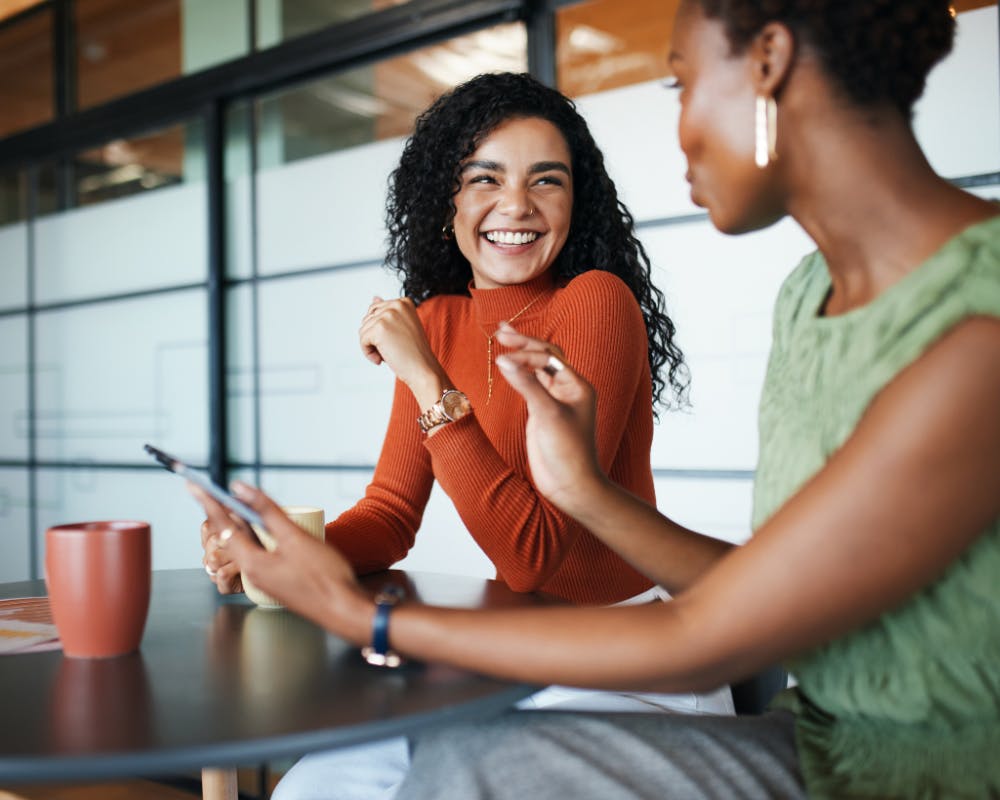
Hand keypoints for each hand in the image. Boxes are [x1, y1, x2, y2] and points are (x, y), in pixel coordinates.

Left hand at [188, 481, 372, 643]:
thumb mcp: (295, 537)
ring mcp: (265, 578)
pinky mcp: (279, 580)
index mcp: (252, 562)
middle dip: (222, 512)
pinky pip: (259, 553)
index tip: (195, 485)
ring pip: (245, 544)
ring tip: (240, 505)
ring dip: (241, 523)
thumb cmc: (323, 577)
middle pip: (231, 535)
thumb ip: (267, 511)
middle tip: (212, 491)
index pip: (223, 525)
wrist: (343, 609)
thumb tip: (241, 489)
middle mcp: (253, 572)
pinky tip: (266, 528)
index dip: (208, 502)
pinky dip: (256, 536)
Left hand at [359, 296, 448, 402]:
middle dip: (374, 337)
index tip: (396, 341)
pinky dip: (368, 353)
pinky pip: (362, 340)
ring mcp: (388, 315)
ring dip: (372, 346)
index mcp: (404, 302)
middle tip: (392, 349)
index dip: (381, 331)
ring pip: (363, 330)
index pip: (376, 311)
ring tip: (389, 354)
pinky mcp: (380, 328)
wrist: (424, 371)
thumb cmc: (414, 353)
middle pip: (367, 319)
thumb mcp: (402, 327)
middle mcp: (396, 305)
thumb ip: (387, 311)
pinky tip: (382, 359)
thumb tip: (374, 297)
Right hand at [494, 322, 605, 512]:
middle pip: (544, 356)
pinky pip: (531, 385)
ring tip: (501, 337)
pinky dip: (518, 372)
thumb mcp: (547, 415)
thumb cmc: (567, 452)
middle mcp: (568, 389)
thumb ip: (526, 385)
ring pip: (537, 368)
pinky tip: (506, 364)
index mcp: (577, 385)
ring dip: (520, 354)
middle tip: (500, 329)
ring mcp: (555, 401)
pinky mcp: (542, 413)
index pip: (548, 357)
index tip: (502, 358)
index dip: (525, 354)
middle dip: (523, 342)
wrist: (570, 486)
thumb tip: (504, 360)